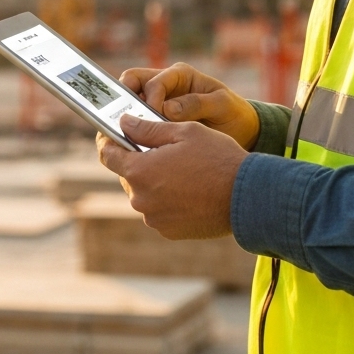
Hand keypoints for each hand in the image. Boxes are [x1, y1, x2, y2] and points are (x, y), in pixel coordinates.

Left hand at [97, 114, 246, 238]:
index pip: (107, 154)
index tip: (114, 133)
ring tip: (182, 168)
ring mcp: (154, 218)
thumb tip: (124, 122)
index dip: (109, 140)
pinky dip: (167, 198)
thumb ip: (148, 128)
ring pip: (144, 192)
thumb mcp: (183, 131)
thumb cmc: (217, 158)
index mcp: (140, 170)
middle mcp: (141, 199)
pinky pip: (158, 209)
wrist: (246, 197)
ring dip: (154, 179)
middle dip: (139, 159)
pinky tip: (189, 187)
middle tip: (163, 148)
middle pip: (127, 174)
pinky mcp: (169, 230)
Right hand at [119, 62, 260, 149]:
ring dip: (126, 117)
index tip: (155, 117)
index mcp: (181, 75)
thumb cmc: (232, 113)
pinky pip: (138, 122)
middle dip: (125, 99)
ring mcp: (159, 102)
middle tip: (125, 121)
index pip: (155, 81)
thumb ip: (196, 104)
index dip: (151, 99)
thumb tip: (167, 109)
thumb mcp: (221, 105)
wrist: (241, 131)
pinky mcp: (157, 121)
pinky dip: (133, 131)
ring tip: (126, 135)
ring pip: (130, 102)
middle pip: (132, 82)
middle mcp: (166, 85)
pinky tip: (135, 145)